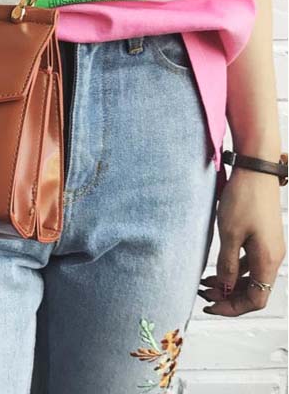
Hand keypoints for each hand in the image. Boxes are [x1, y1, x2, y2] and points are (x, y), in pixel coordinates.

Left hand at [198, 166, 285, 315]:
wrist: (255, 169)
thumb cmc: (243, 198)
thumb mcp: (229, 233)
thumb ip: (227, 264)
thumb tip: (225, 288)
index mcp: (267, 260)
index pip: (255, 300)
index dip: (233, 307)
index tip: (211, 306)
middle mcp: (273, 257)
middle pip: (254, 290)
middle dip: (229, 297)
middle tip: (204, 295)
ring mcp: (269, 246)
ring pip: (251, 276)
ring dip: (230, 283)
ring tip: (206, 283)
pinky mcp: (263, 236)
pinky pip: (250, 261)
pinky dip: (234, 268)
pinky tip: (218, 266)